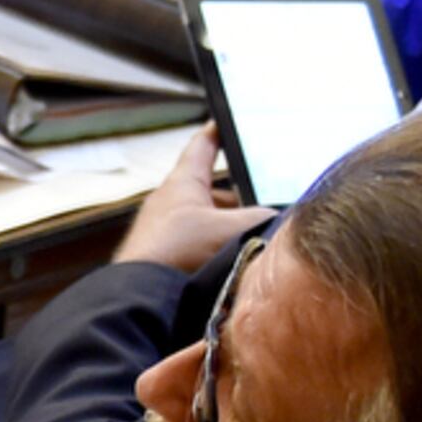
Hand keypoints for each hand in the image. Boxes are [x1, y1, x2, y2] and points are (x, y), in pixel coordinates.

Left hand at [115, 128, 275, 270]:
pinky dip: (217, 253)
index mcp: (182, 183)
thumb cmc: (180, 255)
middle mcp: (169, 204)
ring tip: (256, 242)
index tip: (226, 120)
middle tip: (267, 202)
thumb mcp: (233, 230)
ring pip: (207, 223)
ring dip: (230, 230)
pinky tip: (234, 267)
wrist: (142, 300)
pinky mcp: (163, 262)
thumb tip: (279, 221)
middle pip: (212, 191)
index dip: (218, 132)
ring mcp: (164, 234)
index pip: (203, 146)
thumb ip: (261, 220)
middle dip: (240, 198)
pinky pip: (198, 249)